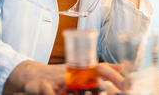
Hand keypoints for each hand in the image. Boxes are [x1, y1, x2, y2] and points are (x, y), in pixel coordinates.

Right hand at [3, 60, 123, 94]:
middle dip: (101, 85)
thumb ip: (100, 69)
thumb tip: (121, 67)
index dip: (114, 75)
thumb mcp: (79, 71)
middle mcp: (70, 72)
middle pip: (89, 76)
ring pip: (70, 84)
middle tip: (115, 93)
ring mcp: (57, 80)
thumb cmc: (58, 76)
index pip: (100, 69)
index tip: (126, 85)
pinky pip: (51, 93)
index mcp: (80, 69)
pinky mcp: (44, 87)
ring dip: (79, 90)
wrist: (31, 75)